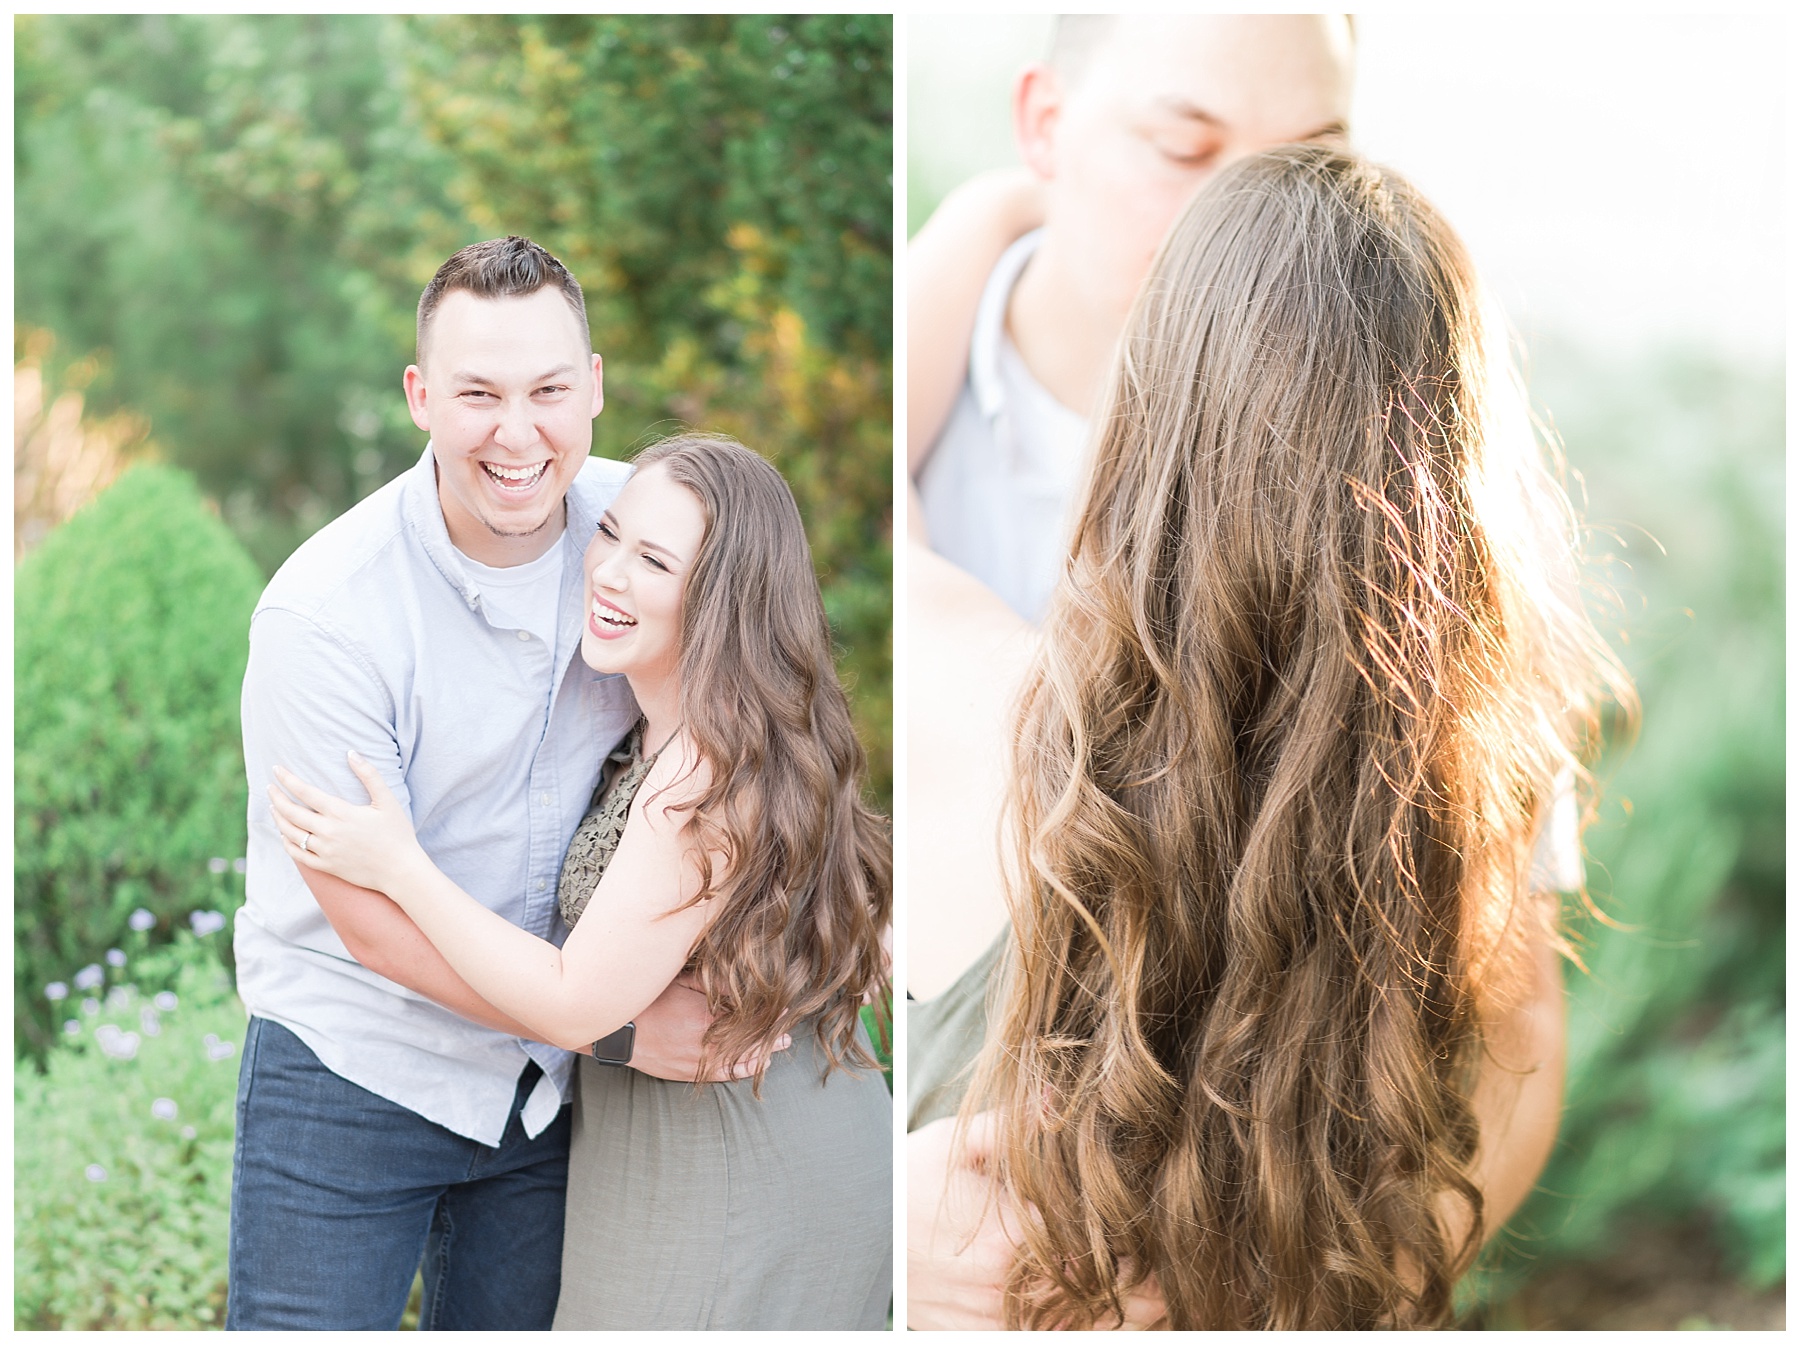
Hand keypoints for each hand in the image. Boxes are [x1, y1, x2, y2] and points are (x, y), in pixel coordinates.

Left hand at [269, 752, 427, 896]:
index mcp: (341, 813)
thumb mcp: (388, 800)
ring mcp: (325, 851)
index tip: (277, 769)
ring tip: (273, 808)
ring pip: (291, 833)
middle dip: (277, 797)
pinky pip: (298, 855)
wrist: (400, 870)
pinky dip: (287, 844)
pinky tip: (284, 836)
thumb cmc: (397, 834)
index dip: (288, 779)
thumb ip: (369, 775)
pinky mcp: (327, 866)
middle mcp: (328, 832)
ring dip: (278, 818)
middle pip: (291, 812)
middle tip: (269, 787)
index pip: (305, 792)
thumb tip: (352, 753)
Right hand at [630, 971, 791, 1082]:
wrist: (621, 1032)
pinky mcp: (691, 1074)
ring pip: (741, 1062)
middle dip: (771, 1037)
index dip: (769, 1017)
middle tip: (787, 1032)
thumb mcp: (683, 982)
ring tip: (779, 1048)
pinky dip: (744, 1070)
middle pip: (750, 1042)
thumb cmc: (651, 1001)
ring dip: (763, 1055)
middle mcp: (708, 1044)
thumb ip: (715, 985)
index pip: (750, 1019)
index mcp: (707, 1018)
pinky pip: (725, 1075)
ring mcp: (700, 1062)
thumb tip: (744, 989)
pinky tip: (757, 1064)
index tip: (783, 1011)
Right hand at [907, 1112, 1167, 1329]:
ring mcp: (1002, 1325)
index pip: (1110, 1249)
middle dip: (1154, 1279)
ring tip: (1158, 1286)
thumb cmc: (908, 1184)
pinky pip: (1057, 1342)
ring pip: (1095, 1331)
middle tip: (1176, 1255)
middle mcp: (1013, 1291)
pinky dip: (1092, 1329)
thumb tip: (1062, 1095)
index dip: (1149, 1240)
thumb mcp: (957, 1144)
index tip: (1168, 1222)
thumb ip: (1015, 1124)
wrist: (861, 1240)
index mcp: (1014, 1238)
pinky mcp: (990, 1340)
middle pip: (1115, 1299)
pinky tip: (1110, 1308)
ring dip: (1133, 1312)